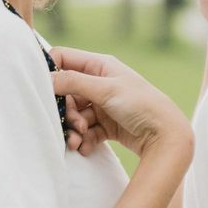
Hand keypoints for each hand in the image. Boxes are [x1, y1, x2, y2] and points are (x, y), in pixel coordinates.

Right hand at [51, 49, 192, 163]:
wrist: (165, 136)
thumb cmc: (140, 105)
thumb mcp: (106, 89)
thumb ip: (73, 82)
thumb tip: (44, 78)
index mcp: (100, 66)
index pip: (63, 59)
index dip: (50, 72)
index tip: (42, 90)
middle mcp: (99, 83)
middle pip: (66, 92)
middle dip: (66, 111)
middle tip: (75, 125)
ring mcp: (102, 105)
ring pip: (74, 115)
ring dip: (73, 129)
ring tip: (78, 141)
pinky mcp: (106, 125)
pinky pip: (86, 131)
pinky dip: (84, 140)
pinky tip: (86, 148)